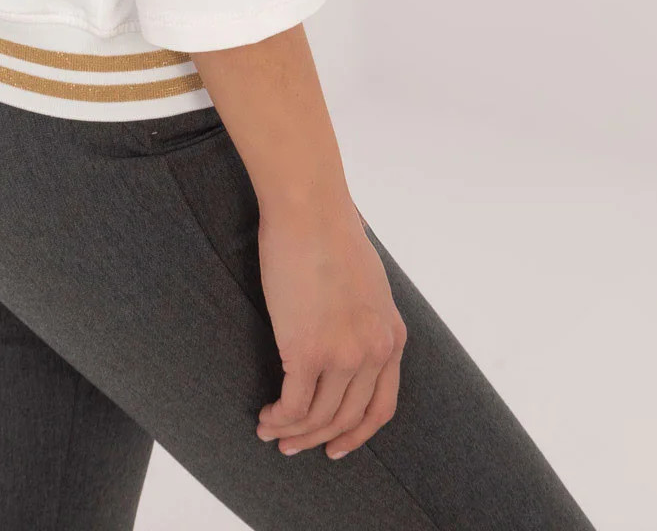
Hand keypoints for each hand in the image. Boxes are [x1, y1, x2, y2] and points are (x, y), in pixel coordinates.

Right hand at [255, 196, 406, 459]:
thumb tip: (345, 331)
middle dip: (318, 439)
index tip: (337, 445)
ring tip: (269, 430)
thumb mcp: (368, 282)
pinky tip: (264, 416)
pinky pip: (292, 406)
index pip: (381, 407)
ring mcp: (343, 355)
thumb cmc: (330, 231)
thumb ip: (365, 316)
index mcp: (392, 336)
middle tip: (293, 446)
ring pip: (318, 418)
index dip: (357, 433)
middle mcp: (374, 352)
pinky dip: (277, 418)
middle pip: (346, 418)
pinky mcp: (307, 351)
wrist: (310, 209)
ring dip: (292, 433)